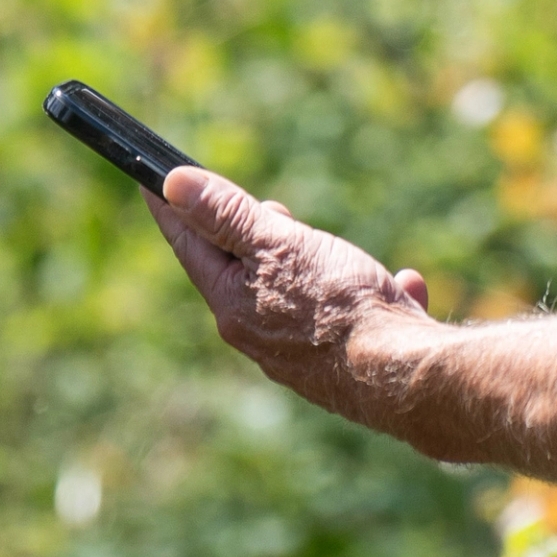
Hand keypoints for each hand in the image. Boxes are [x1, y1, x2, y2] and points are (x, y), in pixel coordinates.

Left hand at [147, 164, 436, 434]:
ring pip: (294, 297)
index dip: (172, 209)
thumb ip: (227, 215)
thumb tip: (173, 184)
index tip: (152, 181)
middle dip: (247, 236)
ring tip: (323, 246)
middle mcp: (257, 336)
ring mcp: (300, 356)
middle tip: (268, 208)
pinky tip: (404, 284)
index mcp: (232, 304)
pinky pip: (350, 321)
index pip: (190, 245)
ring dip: (307, 266)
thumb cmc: (339, 304)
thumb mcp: (278, 245)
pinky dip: (368, 298)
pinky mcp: (344, 367)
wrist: (404, 375)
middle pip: (240, 274)